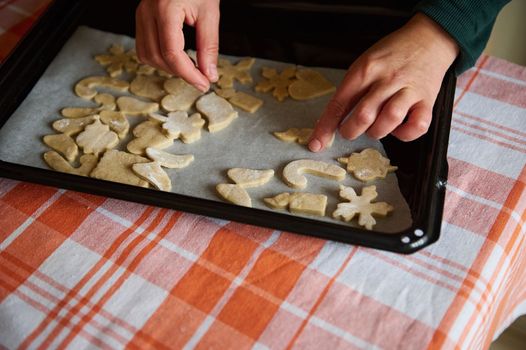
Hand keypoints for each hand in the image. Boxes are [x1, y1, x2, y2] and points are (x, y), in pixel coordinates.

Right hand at [135, 0, 219, 91]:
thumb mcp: (210, 12)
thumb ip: (209, 46)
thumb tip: (210, 74)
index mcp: (166, 9)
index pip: (172, 53)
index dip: (189, 74)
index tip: (204, 84)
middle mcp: (147, 12)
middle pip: (159, 57)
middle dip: (181, 72)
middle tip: (202, 78)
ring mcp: (140, 15)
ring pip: (147, 56)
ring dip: (169, 68)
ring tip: (190, 68)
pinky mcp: (140, 19)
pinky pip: (143, 48)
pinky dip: (159, 59)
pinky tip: (176, 59)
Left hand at [308, 13, 458, 151]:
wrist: (429, 38)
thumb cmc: (392, 54)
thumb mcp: (365, 64)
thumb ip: (350, 90)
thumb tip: (330, 122)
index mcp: (365, 70)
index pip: (339, 103)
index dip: (325, 127)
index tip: (316, 143)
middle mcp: (386, 80)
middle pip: (364, 115)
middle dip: (351, 131)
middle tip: (350, 131)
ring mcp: (408, 90)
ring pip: (389, 120)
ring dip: (377, 132)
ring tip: (374, 129)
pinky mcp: (427, 100)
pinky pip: (418, 125)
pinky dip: (406, 134)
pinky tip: (398, 128)